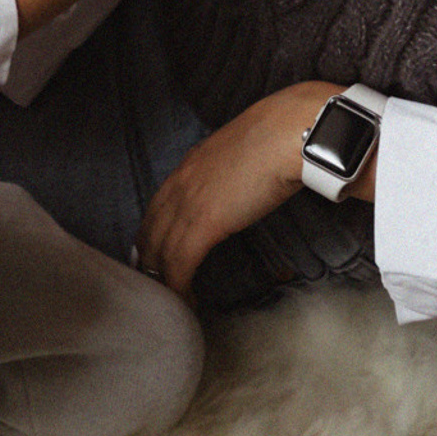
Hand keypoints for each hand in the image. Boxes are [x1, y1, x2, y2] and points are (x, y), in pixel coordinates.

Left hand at [136, 82, 335, 298]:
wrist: (288, 133)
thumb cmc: (280, 136)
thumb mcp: (245, 152)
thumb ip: (235, 170)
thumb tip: (247, 183)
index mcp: (191, 165)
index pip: (158, 205)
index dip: (153, 232)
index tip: (154, 252)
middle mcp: (181, 183)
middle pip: (150, 230)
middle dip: (147, 260)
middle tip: (153, 284)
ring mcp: (188, 203)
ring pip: (158, 251)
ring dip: (161, 279)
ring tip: (168, 301)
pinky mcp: (203, 224)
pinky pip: (179, 264)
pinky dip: (179, 287)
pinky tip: (186, 302)